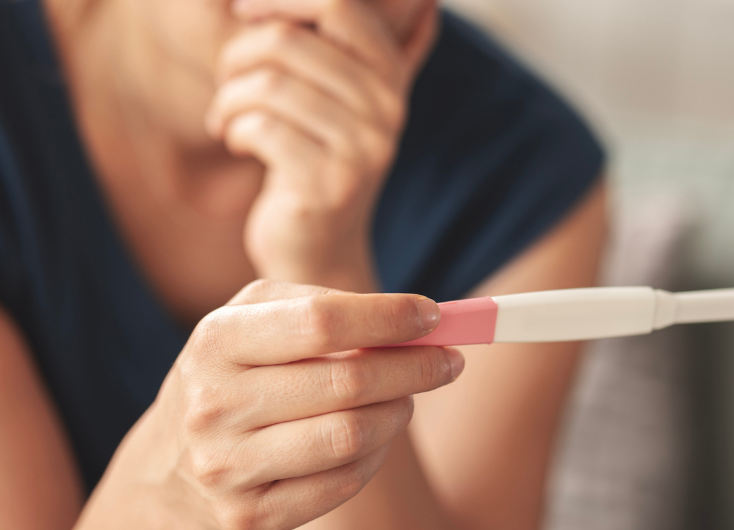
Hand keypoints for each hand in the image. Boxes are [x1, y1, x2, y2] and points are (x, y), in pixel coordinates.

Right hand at [77, 280, 462, 529]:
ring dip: (398, 412)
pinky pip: (342, 482)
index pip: (321, 323)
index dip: (387, 317)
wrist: (165, 466)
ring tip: (406, 395)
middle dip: (415, 366)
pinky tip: (375, 435)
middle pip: (347, 382)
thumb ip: (320, 304)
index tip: (432, 315)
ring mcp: (229, 469)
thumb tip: (407, 320)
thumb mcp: (251, 320)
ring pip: (352, 437)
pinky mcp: (250, 518)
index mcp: (216, 341)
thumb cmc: (228, 373)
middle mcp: (215, 405)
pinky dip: (375, 455)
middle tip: (449, 359)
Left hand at [205, 0, 438, 288]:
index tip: (243, 12)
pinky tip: (235, 142)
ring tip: (224, 117)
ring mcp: (362, 150)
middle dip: (237, 56)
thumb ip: (366, 52)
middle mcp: (387, 111)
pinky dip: (233, 129)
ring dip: (228, 98)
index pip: (340, 5)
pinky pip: (260, 127)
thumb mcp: (348, 103)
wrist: (320, 248)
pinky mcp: (328, 185)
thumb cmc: (318, 163)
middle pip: (289, 41)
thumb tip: (426, 3)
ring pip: (268, 85)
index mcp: (391, 77)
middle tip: (226, 81)